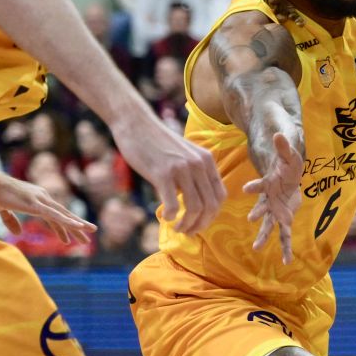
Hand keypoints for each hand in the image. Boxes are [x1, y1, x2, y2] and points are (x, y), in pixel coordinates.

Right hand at [0, 169, 95, 244]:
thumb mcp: (3, 210)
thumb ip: (11, 220)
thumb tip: (18, 232)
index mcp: (36, 198)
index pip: (54, 215)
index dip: (62, 227)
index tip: (68, 238)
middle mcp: (42, 197)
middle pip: (63, 215)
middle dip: (76, 227)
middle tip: (89, 236)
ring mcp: (40, 200)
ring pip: (63, 215)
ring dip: (77, 225)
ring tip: (90, 234)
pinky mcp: (36, 204)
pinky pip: (55, 215)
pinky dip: (67, 221)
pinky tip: (78, 227)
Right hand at [114, 108, 225, 234]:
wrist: (135, 124)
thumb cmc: (158, 143)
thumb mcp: (185, 154)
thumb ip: (195, 172)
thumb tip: (198, 201)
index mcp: (207, 160)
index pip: (220, 195)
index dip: (212, 214)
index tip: (200, 222)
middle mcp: (198, 164)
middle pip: (210, 205)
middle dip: (202, 224)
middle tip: (189, 231)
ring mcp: (182, 168)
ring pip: (195, 208)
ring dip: (188, 224)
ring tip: (178, 228)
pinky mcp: (163, 173)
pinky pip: (174, 205)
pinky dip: (172, 216)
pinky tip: (166, 217)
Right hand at [244, 131, 302, 263]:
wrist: (287, 178)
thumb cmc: (287, 165)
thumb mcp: (289, 154)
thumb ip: (284, 145)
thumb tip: (279, 134)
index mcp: (268, 185)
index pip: (260, 185)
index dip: (254, 186)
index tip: (246, 189)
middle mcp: (269, 201)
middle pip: (262, 209)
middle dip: (257, 214)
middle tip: (251, 219)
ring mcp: (275, 212)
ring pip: (269, 226)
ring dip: (264, 236)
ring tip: (257, 248)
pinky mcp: (284, 219)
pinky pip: (284, 236)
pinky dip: (286, 248)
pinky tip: (286, 261)